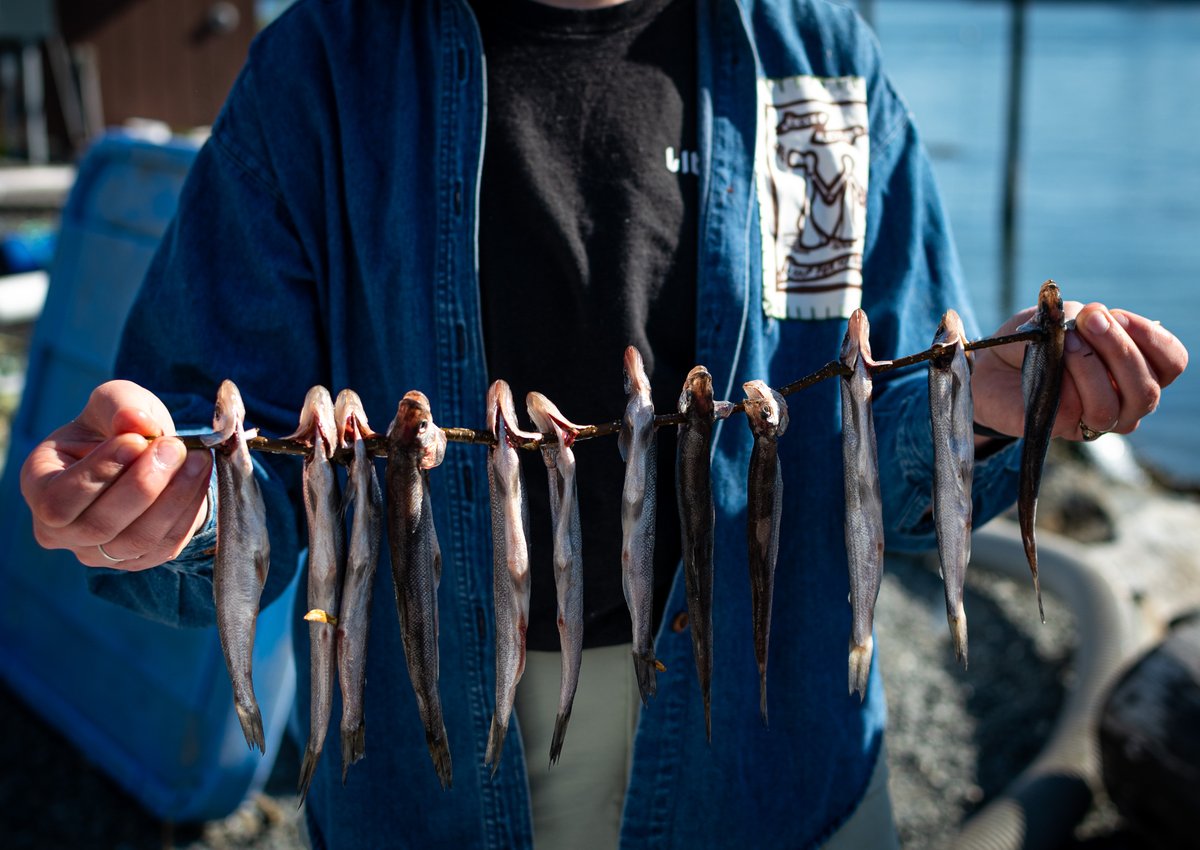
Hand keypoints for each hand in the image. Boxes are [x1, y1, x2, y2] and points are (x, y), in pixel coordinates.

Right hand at [19, 380, 211, 570]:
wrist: (147, 454)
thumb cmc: (118, 428)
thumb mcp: (115, 402)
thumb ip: (120, 405)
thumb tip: (135, 422)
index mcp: (40, 487)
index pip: (60, 499)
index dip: (99, 473)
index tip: (136, 441)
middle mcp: (61, 530)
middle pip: (100, 524)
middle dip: (144, 485)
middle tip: (175, 447)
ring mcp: (100, 552)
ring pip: (138, 539)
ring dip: (174, 498)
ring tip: (197, 459)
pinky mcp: (139, 559)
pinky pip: (167, 544)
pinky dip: (189, 510)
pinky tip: (200, 477)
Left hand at [971, 302, 1187, 440]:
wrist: (989, 363)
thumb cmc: (1036, 339)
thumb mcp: (1062, 316)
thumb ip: (1084, 318)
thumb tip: (1096, 320)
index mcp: (1136, 370)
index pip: (1171, 363)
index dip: (1152, 339)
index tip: (1116, 315)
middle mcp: (1124, 401)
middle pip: (1147, 388)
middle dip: (1119, 349)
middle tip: (1088, 320)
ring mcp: (1094, 421)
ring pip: (1111, 406)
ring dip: (1089, 366)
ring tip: (1066, 341)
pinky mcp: (1061, 430)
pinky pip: (1073, 413)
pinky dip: (1061, 384)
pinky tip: (1045, 366)